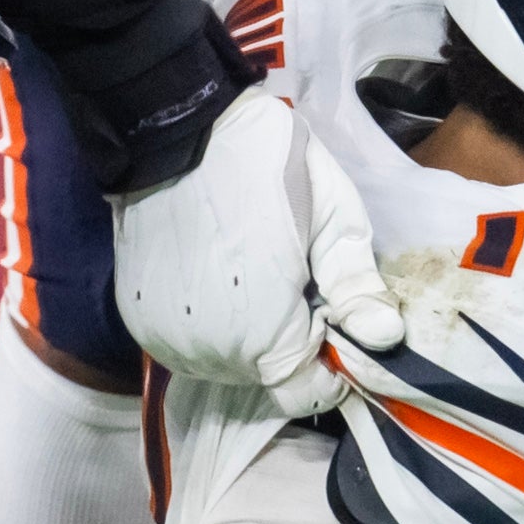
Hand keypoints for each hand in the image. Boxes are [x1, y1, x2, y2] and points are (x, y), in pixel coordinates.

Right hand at [110, 83, 399, 407]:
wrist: (177, 129)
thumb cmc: (266, 166)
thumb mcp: (335, 218)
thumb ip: (356, 288)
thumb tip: (385, 339)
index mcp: (264, 335)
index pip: (309, 394)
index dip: (332, 366)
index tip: (335, 321)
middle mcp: (210, 352)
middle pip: (270, 379)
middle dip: (294, 343)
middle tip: (297, 282)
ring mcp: (167, 338)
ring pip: (229, 365)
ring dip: (251, 337)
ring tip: (257, 275)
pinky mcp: (139, 320)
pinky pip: (191, 343)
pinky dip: (212, 323)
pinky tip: (220, 275)